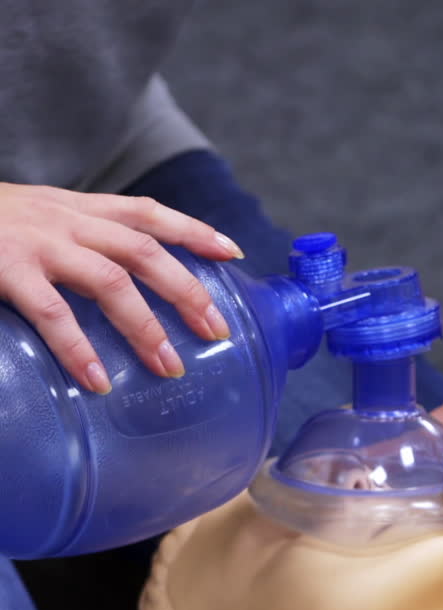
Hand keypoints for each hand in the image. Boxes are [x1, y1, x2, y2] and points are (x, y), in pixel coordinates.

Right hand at [0, 183, 244, 391]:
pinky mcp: (7, 268)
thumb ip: (75, 248)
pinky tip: (97, 380)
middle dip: (186, 290)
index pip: (148, 212)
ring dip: (145, 326)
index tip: (232, 252)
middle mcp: (64, 220)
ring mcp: (37, 243)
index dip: (192, 230)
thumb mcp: (34, 222)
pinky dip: (78, 348)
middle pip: (145, 250)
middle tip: (215, 331)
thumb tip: (121, 295)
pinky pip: (52, 312)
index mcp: (75, 208)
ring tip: (169, 366)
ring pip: (111, 280)